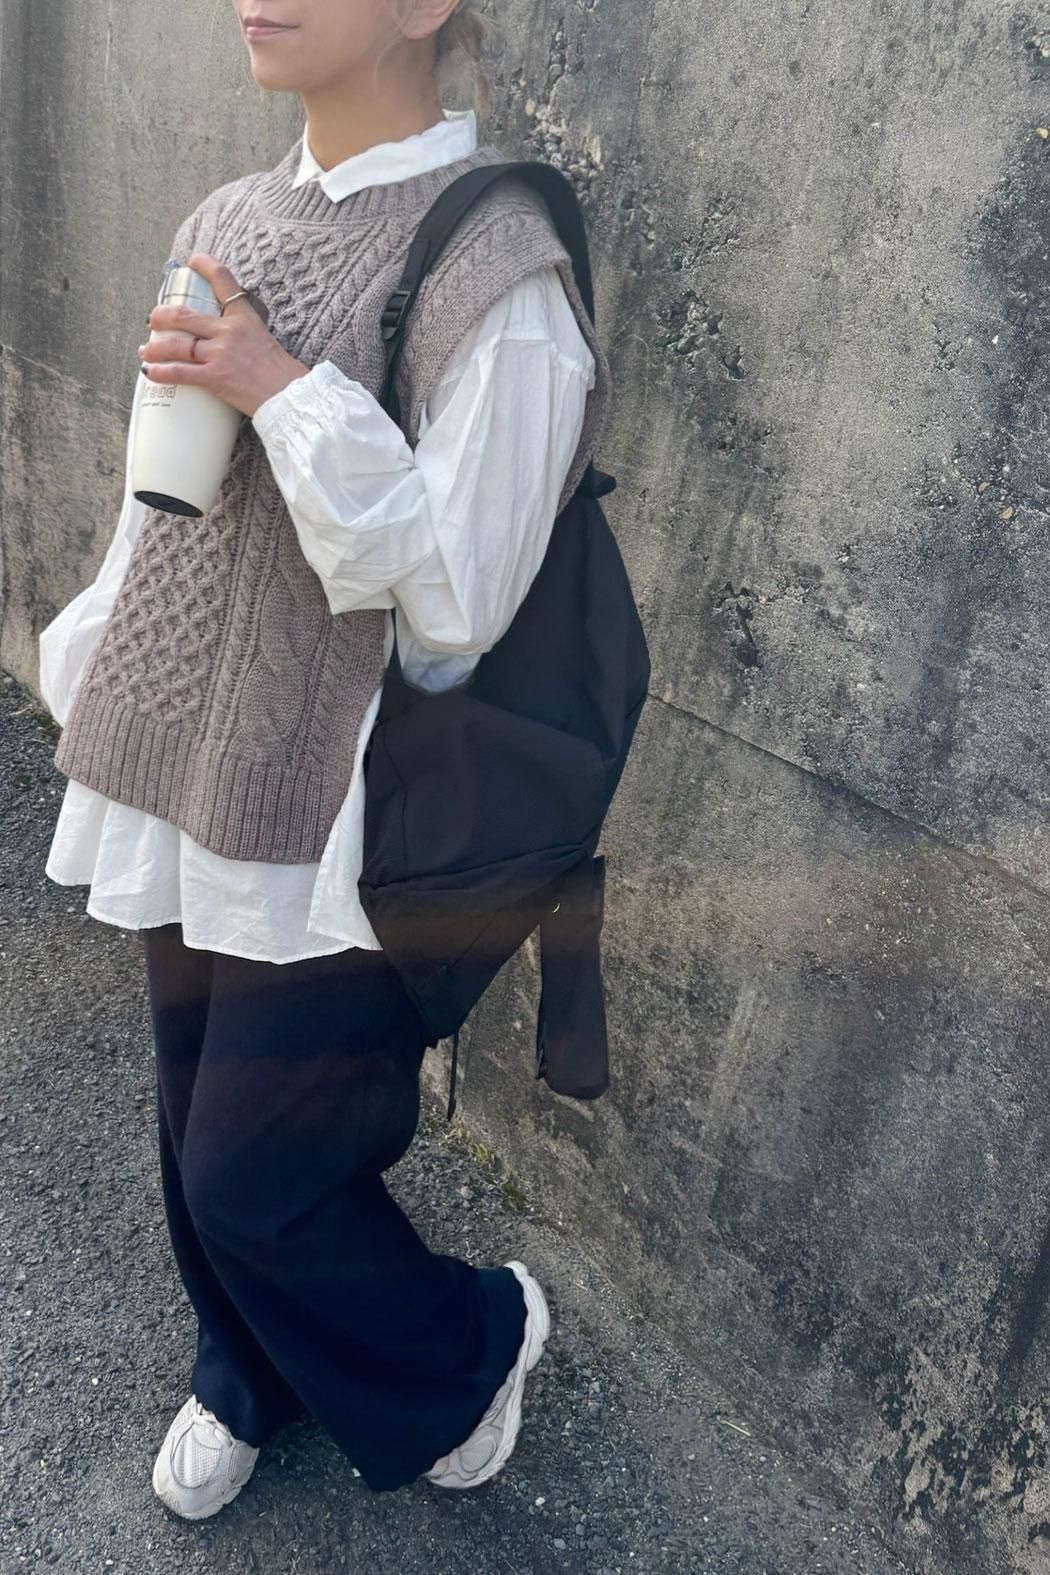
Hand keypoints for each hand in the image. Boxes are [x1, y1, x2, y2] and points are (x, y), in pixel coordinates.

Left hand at [138, 253, 308, 417]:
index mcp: (244, 317)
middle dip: (162, 316)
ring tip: (146, 349)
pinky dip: (161, 372)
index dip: (205, 265)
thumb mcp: (264, 339)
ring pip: (177, 345)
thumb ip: (243, 333)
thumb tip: (223, 337)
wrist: (290, 396)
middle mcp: (229, 331)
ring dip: (156, 347)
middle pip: (185, 316)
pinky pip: (181, 373)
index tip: (193, 260)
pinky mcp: (216, 377)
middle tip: (152, 319)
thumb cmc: (282, 373)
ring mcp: (220, 353)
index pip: (223, 280)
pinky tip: (150, 371)